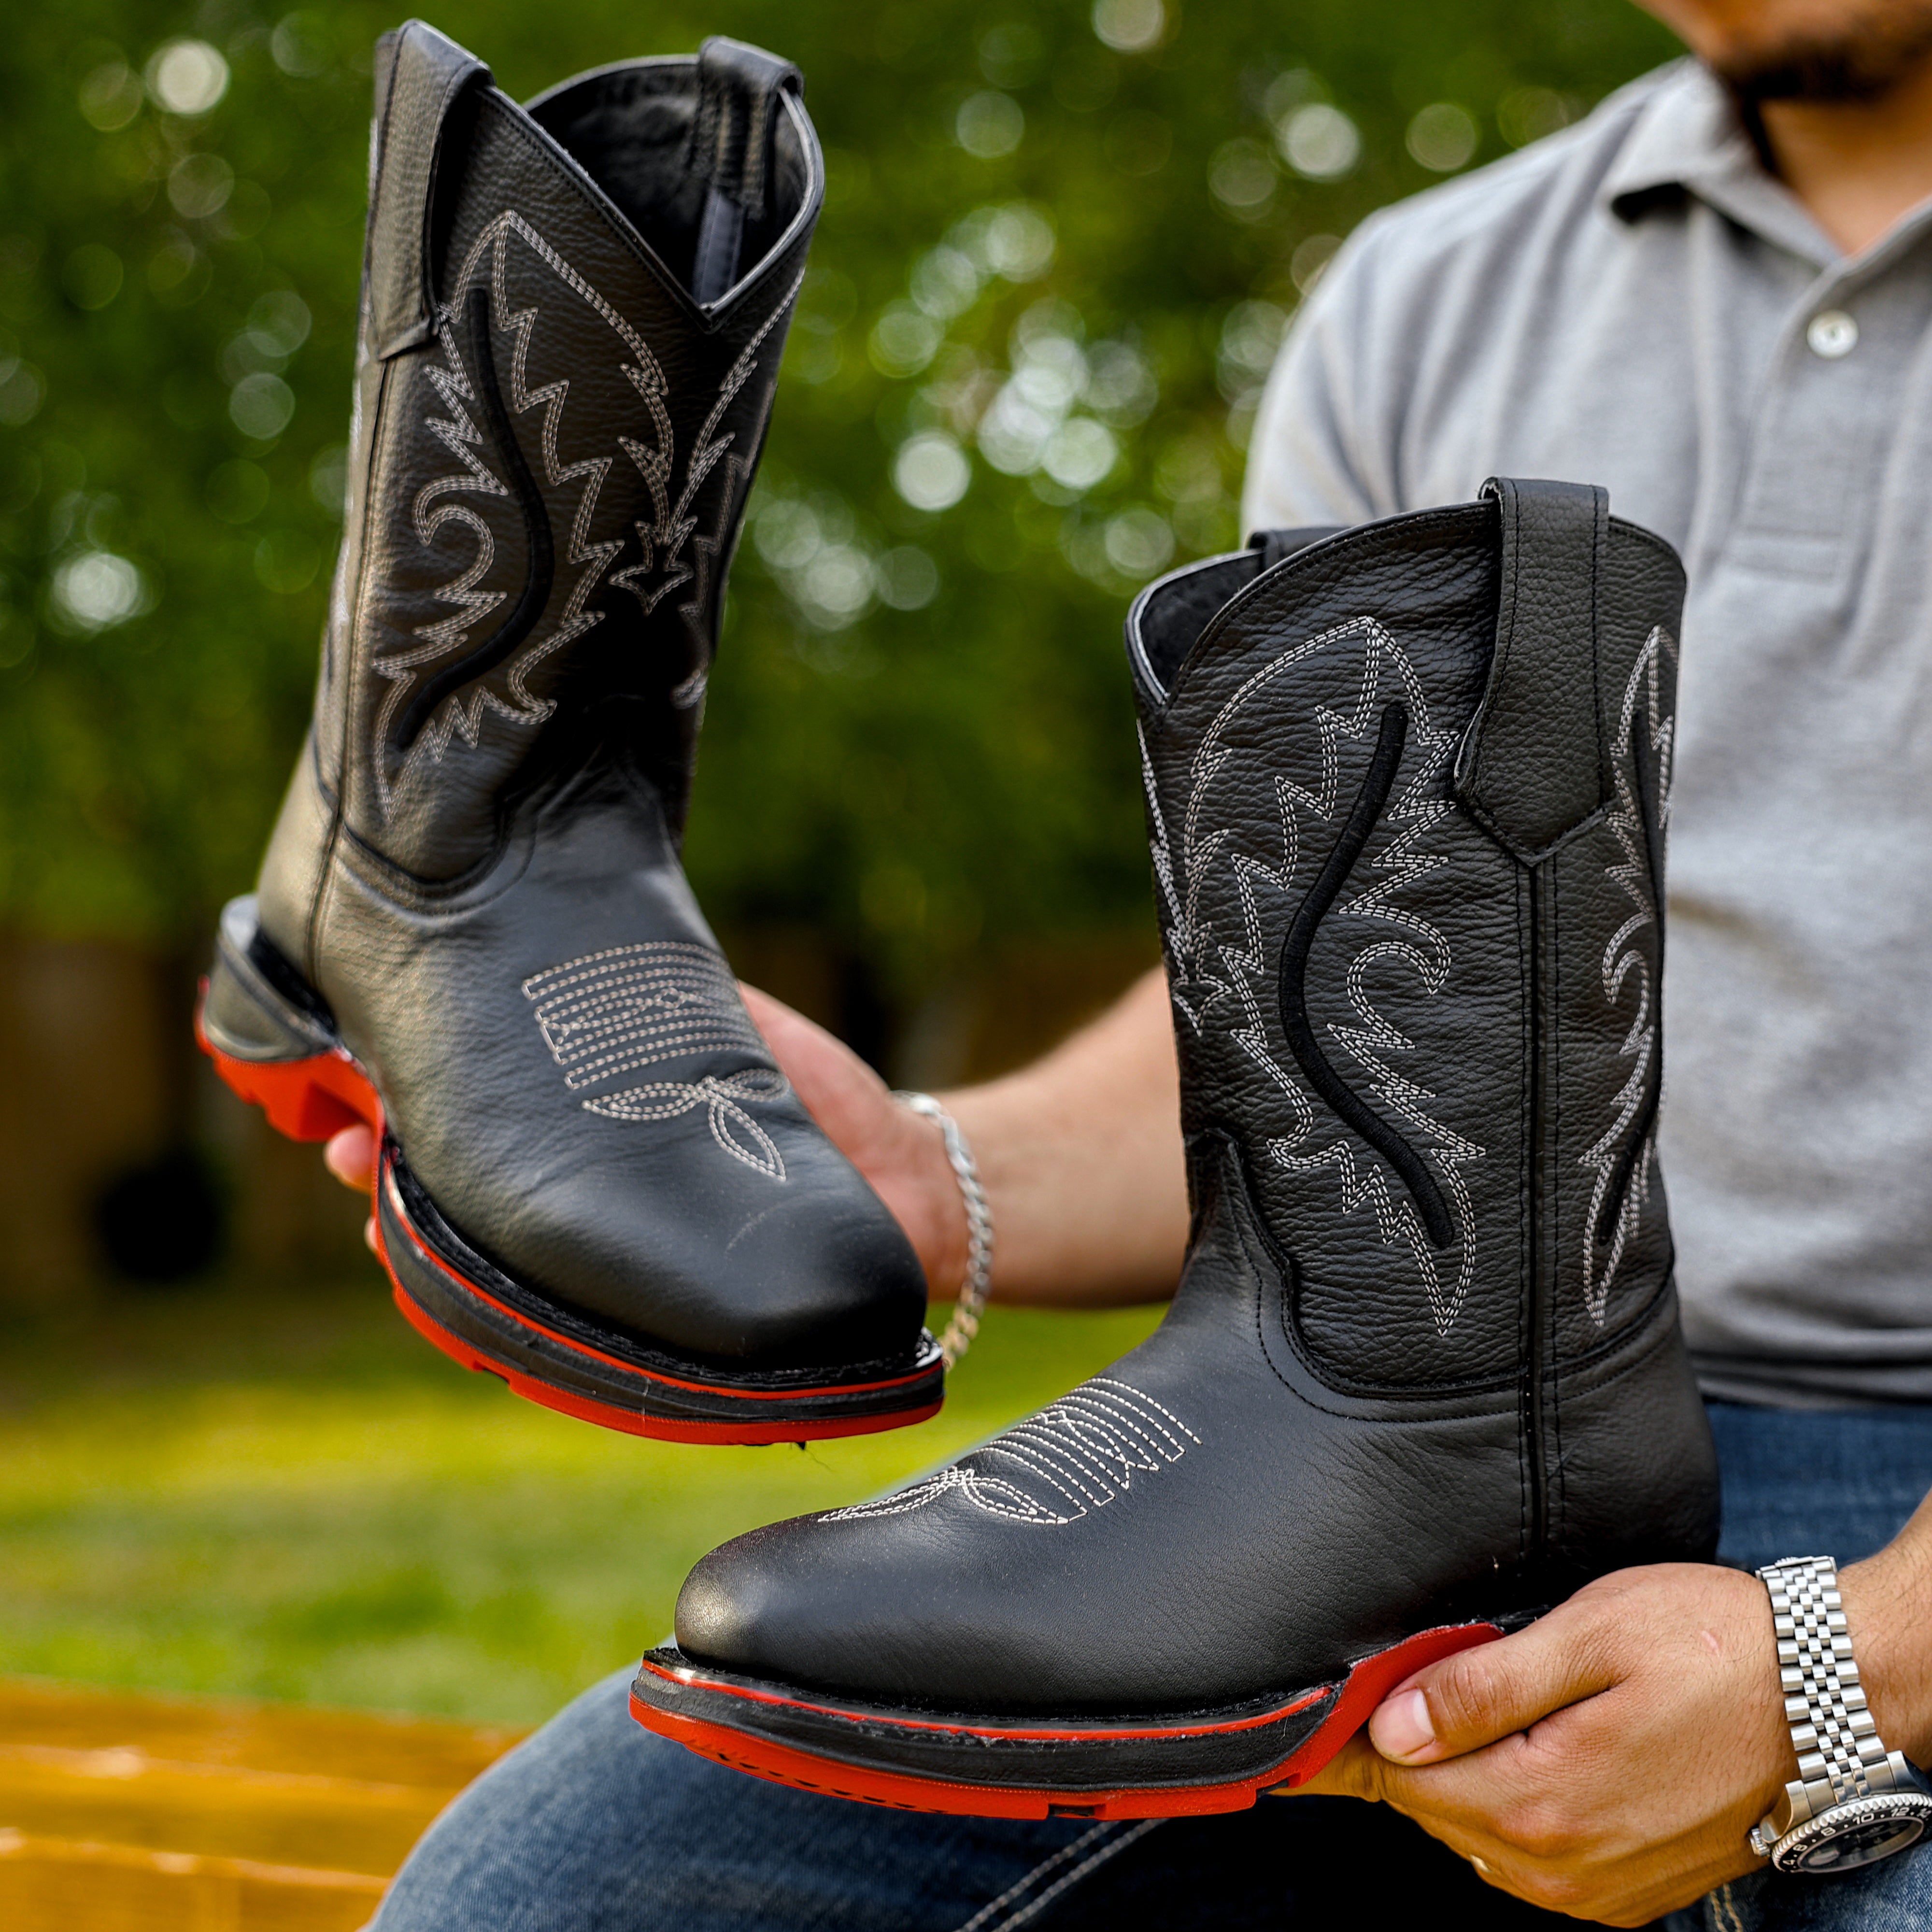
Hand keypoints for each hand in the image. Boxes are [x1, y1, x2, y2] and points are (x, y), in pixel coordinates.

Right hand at [319, 983, 968, 1290]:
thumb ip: (665, 999)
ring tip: (376, 1222)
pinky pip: (569, 1327)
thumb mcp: (735, 1028)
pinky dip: (513, 1318)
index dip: (412, 1108)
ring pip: (499, 1269)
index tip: (354, 1079)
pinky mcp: (658, 1319)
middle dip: (392, 1178)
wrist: (908, 1188)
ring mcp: (623, 1268)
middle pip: (469, 1199)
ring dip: (431, 1249)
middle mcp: (600, 1205)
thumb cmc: (824, 1103)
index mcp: (603, 1132)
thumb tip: (580, 935)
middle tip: (341, 1149)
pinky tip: (465, 1306)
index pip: (488, 1123)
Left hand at [1297, 1563, 1790, 1924]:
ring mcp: (1598, 1890)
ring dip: (1457, 1777)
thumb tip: (1391, 1727)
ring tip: (1461, 1708)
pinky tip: (1519, 1751)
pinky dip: (1506, 1807)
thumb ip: (1481, 1687)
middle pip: (1433, 1810)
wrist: (1829, 1695)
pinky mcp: (1626, 1891)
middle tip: (1398, 1683)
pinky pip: (1529, 1859)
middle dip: (1406, 1751)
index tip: (1320, 1714)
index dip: (1355, 1737)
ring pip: (1477, 1837)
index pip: (1402, 1780)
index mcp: (1544, 1800)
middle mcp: (1564, 1867)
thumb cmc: (1712, 1644)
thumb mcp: (1587, 1636)